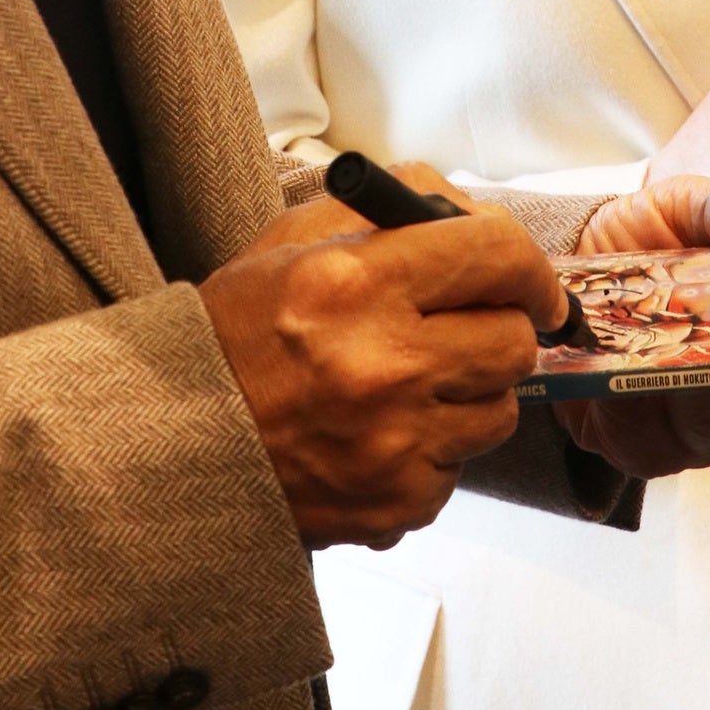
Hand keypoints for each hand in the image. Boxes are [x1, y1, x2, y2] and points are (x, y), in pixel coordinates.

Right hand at [201, 191, 567, 549]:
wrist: (176, 444)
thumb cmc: (237, 335)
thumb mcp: (294, 242)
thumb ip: (393, 208)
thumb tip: (475, 216)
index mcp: (356, 283)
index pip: (497, 255)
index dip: (530, 267)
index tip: (532, 283)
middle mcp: (383, 364)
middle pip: (514, 341)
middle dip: (499, 330)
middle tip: (464, 331)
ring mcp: (394, 443)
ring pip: (499, 410)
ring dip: (469, 394)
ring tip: (408, 387)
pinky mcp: (397, 501)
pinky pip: (459, 469)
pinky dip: (432, 451)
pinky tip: (378, 436)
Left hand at [562, 171, 709, 476]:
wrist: (567, 268)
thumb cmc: (645, 243)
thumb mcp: (684, 207)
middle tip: (707, 321)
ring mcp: (693, 433)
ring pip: (704, 423)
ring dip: (679, 377)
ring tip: (649, 331)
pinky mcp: (640, 450)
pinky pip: (646, 443)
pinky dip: (628, 404)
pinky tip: (611, 366)